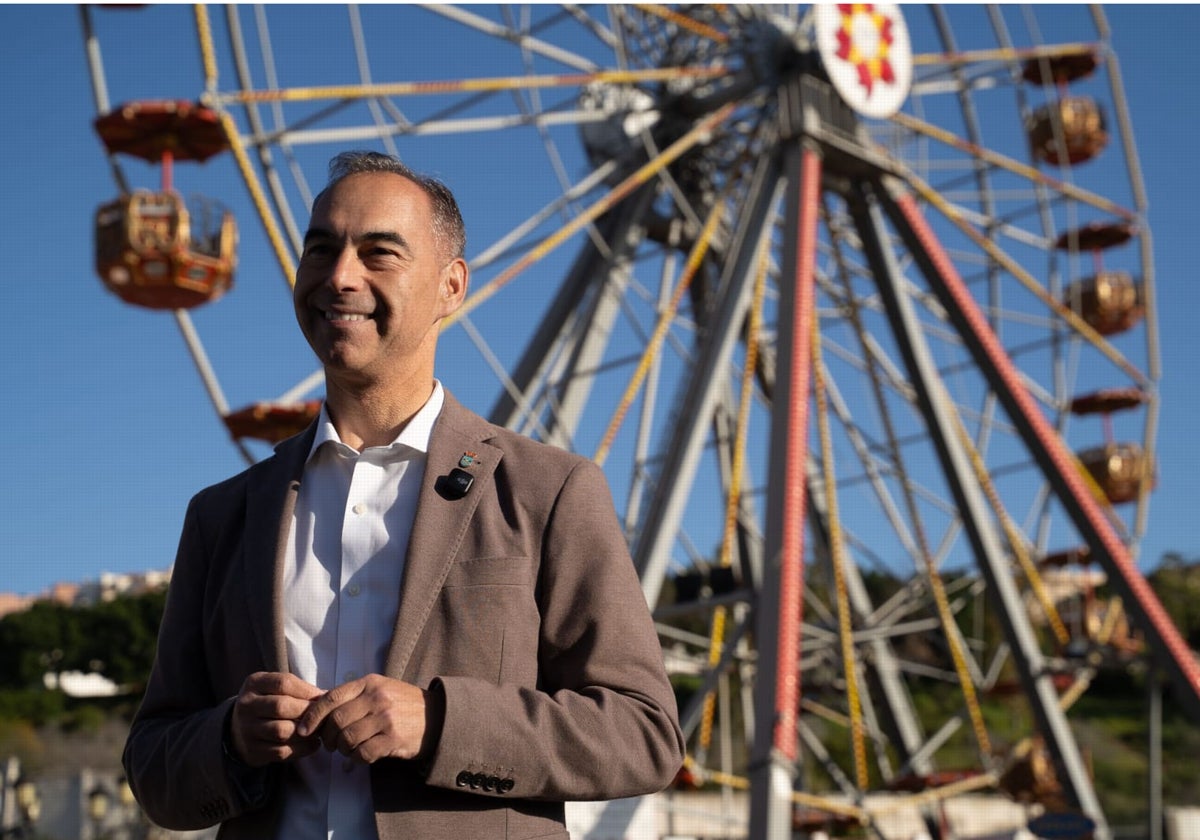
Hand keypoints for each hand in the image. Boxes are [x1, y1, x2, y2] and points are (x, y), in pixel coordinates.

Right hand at [229, 672, 323, 766]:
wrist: (240, 729)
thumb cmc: (269, 702)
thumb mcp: (276, 688)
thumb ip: (298, 688)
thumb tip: (327, 695)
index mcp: (254, 683)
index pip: (283, 683)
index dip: (307, 691)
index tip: (323, 697)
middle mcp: (246, 705)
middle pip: (281, 706)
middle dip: (307, 711)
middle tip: (323, 715)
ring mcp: (247, 729)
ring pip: (281, 731)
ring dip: (306, 732)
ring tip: (319, 730)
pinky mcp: (253, 750)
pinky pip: (281, 751)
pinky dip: (302, 749)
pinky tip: (313, 744)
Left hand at [297, 674, 441, 764]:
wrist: (438, 715)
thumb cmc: (402, 703)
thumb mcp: (380, 689)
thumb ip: (352, 695)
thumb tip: (316, 707)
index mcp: (370, 683)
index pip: (331, 698)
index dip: (312, 716)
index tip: (302, 729)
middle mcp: (377, 698)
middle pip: (336, 722)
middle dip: (327, 737)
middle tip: (329, 744)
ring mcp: (386, 719)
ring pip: (347, 739)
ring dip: (342, 749)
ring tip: (347, 749)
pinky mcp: (394, 739)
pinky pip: (363, 753)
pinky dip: (357, 758)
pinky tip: (362, 755)